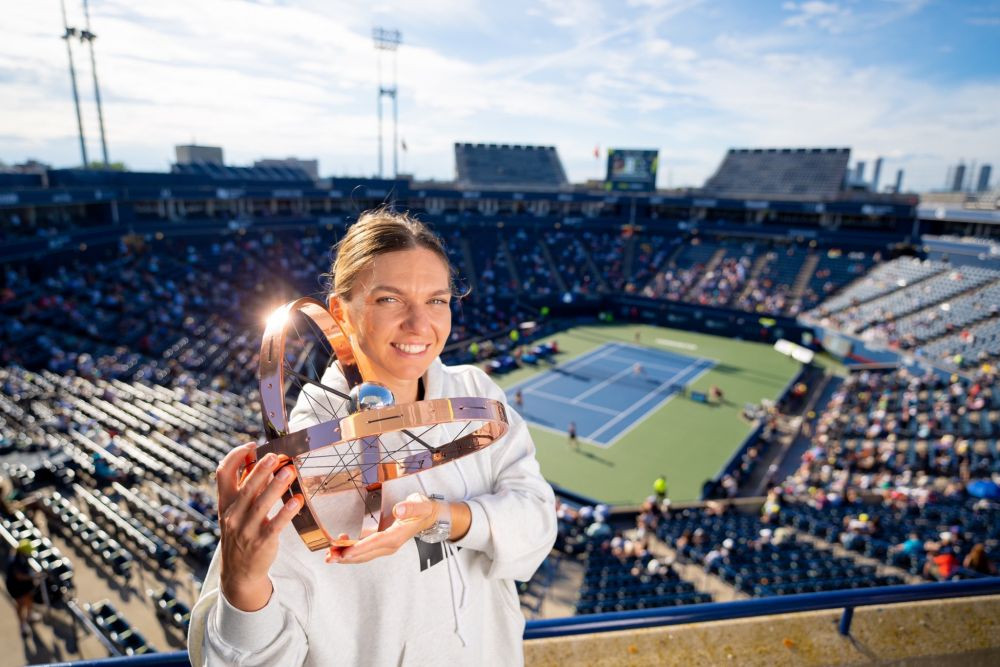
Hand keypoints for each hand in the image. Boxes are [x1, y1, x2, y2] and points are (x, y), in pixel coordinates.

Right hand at [216, 443, 301, 610]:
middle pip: (246, 487)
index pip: (222, 473)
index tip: (251, 446)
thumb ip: (247, 488)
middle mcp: (233, 514)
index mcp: (225, 503)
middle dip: (260, 469)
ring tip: (290, 471)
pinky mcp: (262, 542)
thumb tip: (262, 461)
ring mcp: (246, 529)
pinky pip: (275, 525)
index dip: (235, 456)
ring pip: (261, 504)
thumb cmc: (241, 533)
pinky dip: (286, 512)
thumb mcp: (236, 511)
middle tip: (275, 455)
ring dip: (276, 486)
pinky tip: (298, 500)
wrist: (238, 572)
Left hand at [326, 493, 439, 564]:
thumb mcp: (420, 505)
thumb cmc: (424, 510)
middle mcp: (390, 544)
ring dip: (346, 556)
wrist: (429, 516)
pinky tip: (340, 546)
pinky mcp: (381, 543)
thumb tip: (398, 510)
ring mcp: (385, 545)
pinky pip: (365, 549)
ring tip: (329, 556)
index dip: (359, 548)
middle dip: (346, 557)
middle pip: (366, 554)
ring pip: (363, 555)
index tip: (345, 553)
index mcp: (398, 536)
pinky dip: (351, 550)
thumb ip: (411, 507)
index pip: (376, 543)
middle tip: (329, 557)